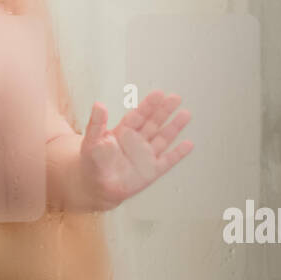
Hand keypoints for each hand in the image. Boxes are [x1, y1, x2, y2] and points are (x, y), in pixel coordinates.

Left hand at [75, 91, 193, 210]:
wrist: (95, 186)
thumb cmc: (92, 161)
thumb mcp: (91, 140)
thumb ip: (96, 123)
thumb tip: (98, 104)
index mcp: (124, 131)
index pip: (138, 115)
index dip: (148, 105)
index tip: (158, 93)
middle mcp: (138, 141)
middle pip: (154, 123)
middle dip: (164, 110)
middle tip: (175, 97)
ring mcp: (146, 155)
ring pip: (163, 138)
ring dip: (174, 127)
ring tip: (186, 114)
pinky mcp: (151, 171)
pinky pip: (167, 161)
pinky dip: (178, 153)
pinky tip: (189, 144)